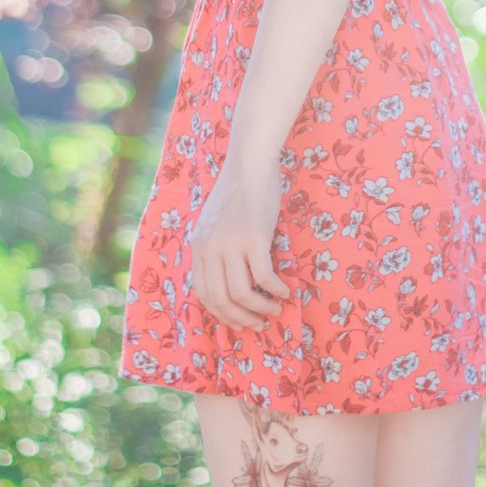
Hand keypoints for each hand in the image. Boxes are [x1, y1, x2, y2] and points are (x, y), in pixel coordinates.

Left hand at [190, 151, 290, 331]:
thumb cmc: (238, 189)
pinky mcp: (254, 237)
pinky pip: (264, 276)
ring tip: (275, 310)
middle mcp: (211, 248)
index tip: (239, 320)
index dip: (221, 313)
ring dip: (260, 308)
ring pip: (241, 293)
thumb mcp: (217, 221)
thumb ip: (218, 246)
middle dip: (240, 319)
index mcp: (199, 246)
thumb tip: (232, 277)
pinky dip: (275, 290)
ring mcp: (231, 243)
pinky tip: (286, 291)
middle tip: (259, 324)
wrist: (250, 162)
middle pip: (220, 300)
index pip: (203, 293)